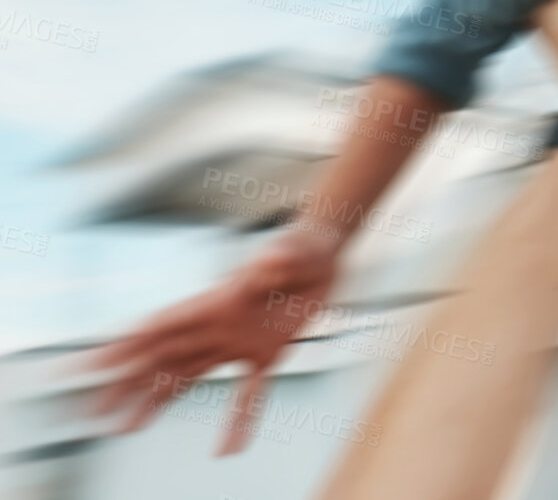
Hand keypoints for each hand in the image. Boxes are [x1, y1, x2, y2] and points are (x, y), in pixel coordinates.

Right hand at [81, 224, 340, 454]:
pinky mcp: (269, 352)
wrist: (326, 251)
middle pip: (164, 358)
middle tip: (95, 411)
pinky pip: (251, 392)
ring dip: (158, 401)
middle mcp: (220, 325)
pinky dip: (240, 421)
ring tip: (126, 427)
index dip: (128, 345)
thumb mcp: (292, 248)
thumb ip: (277, 260)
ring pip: (189, 375)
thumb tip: (267, 269)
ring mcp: (240, 341)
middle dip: (128, 384)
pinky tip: (227, 450)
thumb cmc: (303, 243)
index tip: (95, 366)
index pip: (164, 325)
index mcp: (218, 301)